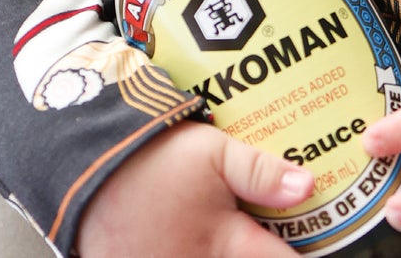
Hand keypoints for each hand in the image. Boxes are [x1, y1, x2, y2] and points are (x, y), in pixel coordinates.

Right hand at [76, 119, 313, 257]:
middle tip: (259, 242)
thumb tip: (307, 187)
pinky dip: (184, 250)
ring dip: (224, 252)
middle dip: (254, 253)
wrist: (88, 164)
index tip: (313, 254)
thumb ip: (261, 173)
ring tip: (222, 241)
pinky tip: (186, 240)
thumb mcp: (215, 153)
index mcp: (222, 242)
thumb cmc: (155, 157)